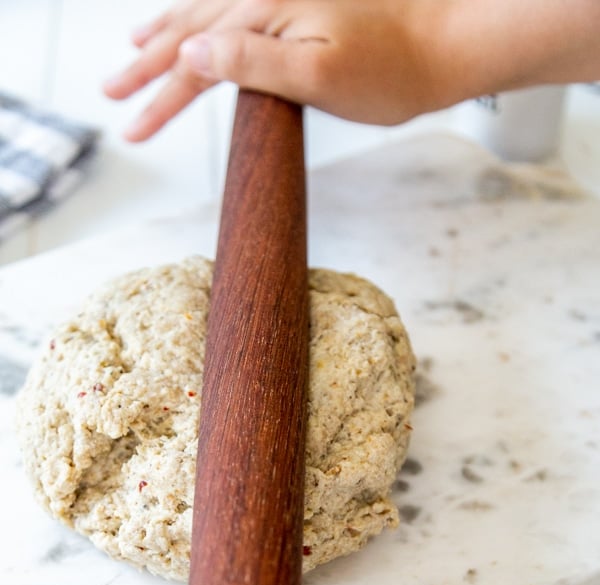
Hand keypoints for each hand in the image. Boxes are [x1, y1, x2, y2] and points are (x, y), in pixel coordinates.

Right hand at [103, 0, 456, 140]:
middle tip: (111, 90)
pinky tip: (199, 31)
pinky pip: (234, 11)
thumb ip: (253, 62)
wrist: (444, 42)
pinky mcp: (299, 7)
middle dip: (148, 64)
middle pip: (189, 29)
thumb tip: (192, 53)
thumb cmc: (389, 72)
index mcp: (264, 11)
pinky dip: (205, 24)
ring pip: (207, 14)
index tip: (130, 129)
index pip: (194, 58)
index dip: (158, 95)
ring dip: (168, 33)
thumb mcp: (319, 76)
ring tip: (136, 49)